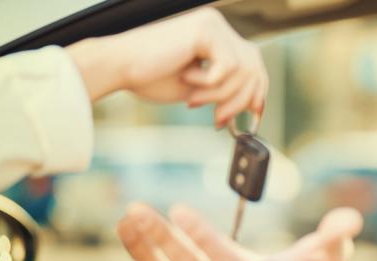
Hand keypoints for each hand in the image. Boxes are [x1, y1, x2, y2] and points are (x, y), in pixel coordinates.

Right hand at [66, 7, 267, 126]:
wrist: (118, 67)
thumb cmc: (149, 78)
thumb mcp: (198, 89)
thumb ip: (224, 92)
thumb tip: (252, 107)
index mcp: (216, 37)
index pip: (253, 64)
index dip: (258, 92)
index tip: (254, 117)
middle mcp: (217, 26)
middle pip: (254, 67)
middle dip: (241, 100)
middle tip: (219, 120)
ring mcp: (213, 24)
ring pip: (243, 70)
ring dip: (220, 95)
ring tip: (193, 99)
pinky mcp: (205, 29)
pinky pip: (228, 67)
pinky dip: (209, 83)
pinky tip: (186, 77)